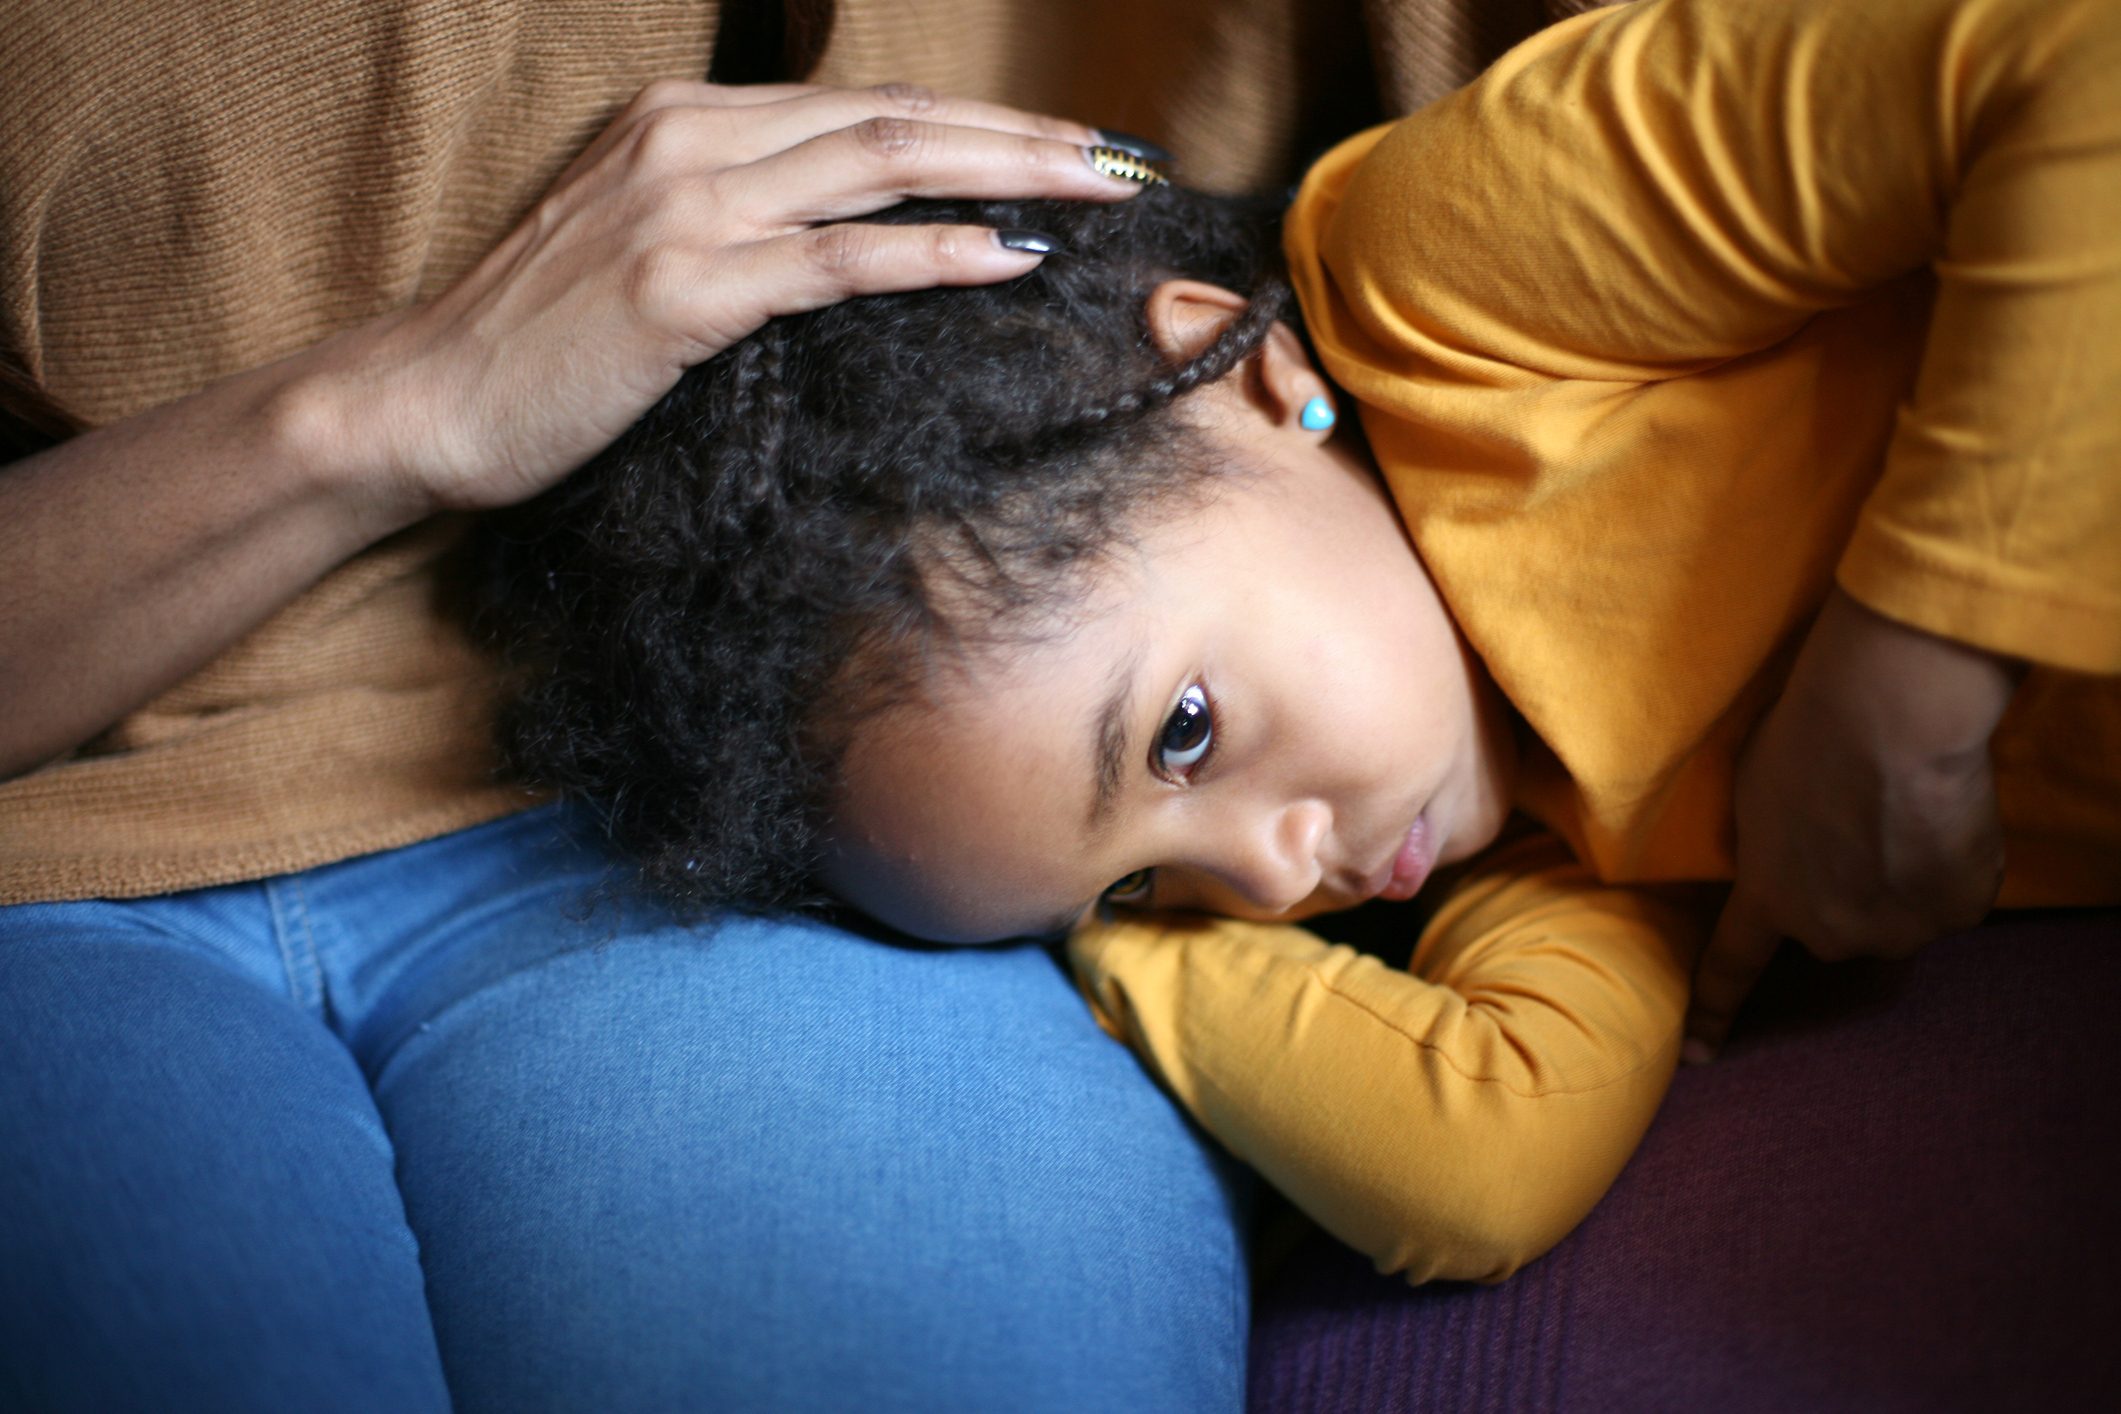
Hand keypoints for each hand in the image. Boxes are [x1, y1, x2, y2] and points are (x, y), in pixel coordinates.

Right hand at [322, 81, 1140, 523]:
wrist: (428, 399)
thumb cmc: (539, 345)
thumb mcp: (647, 253)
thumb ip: (743, 226)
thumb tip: (855, 241)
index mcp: (687, 121)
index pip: (865, 108)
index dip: (978, 124)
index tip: (1067, 148)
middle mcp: (692, 140)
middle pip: (895, 119)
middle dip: (1022, 135)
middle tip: (1122, 159)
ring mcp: (686, 205)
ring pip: (881, 166)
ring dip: (1006, 175)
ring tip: (1097, 190)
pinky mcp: (685, 286)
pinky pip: (837, 259)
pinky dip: (931, 253)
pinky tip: (1006, 256)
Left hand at [1684, 588, 2020, 1060]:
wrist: (1887, 721)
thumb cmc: (1805, 736)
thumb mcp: (1752, 792)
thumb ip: (1767, 843)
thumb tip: (1785, 853)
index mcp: (1767, 897)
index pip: (1730, 966)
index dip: (1714, 1013)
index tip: (1699, 1056)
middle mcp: (1828, 931)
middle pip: (1837, 927)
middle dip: (1844, 891)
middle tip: (1857, 825)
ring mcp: (1895, 928)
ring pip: (1900, 914)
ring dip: (1904, 879)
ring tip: (1903, 810)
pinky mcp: (1956, 910)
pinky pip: (1954, 894)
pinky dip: (1954, 864)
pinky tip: (1941, 815)